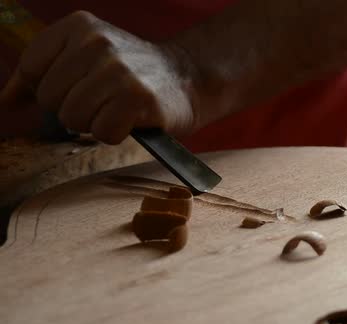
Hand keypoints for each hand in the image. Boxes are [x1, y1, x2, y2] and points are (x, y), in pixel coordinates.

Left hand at [0, 11, 196, 143]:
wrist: (187, 78)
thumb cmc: (131, 74)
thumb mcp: (84, 58)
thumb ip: (41, 74)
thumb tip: (4, 102)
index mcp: (79, 26)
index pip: (33, 70)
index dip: (53, 90)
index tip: (80, 88)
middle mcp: (97, 42)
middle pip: (51, 100)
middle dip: (75, 109)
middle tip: (104, 100)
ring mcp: (118, 70)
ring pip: (74, 119)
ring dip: (96, 123)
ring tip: (118, 109)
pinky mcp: (137, 98)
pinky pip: (103, 133)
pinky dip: (116, 134)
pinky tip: (131, 119)